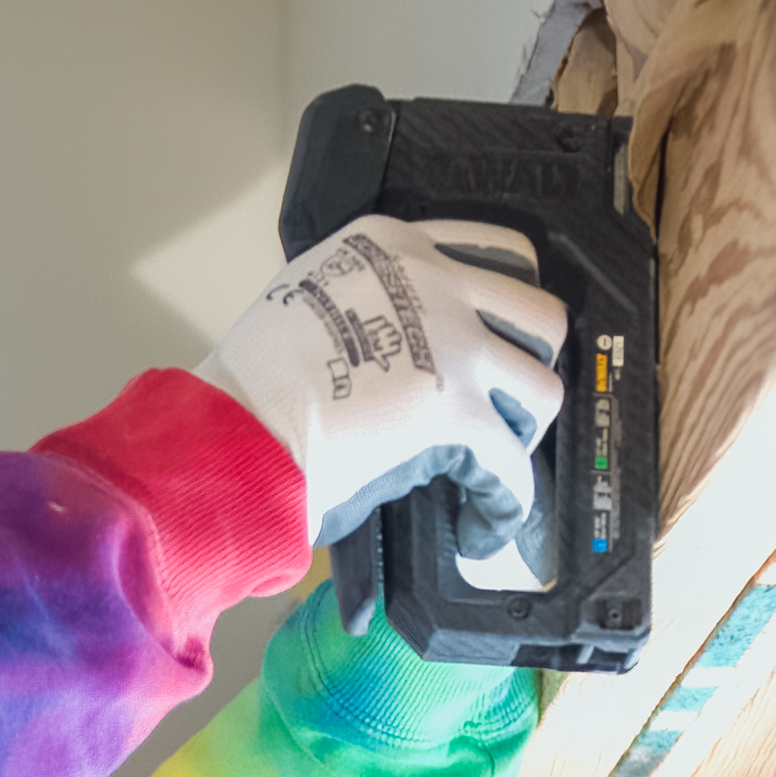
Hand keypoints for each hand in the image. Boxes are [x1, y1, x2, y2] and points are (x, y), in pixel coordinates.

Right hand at [197, 219, 567, 555]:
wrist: (233, 429)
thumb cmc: (250, 380)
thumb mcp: (308, 294)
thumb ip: (366, 298)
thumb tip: (398, 342)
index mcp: (394, 247)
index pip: (494, 251)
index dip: (506, 306)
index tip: (502, 336)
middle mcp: (436, 285)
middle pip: (538, 315)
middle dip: (529, 364)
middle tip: (502, 401)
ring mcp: (453, 349)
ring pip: (542, 388)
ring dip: (522, 433)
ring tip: (493, 463)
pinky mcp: (456, 417)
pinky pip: (513, 468)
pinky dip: (505, 508)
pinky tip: (482, 529)